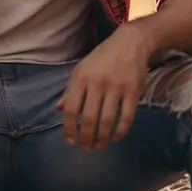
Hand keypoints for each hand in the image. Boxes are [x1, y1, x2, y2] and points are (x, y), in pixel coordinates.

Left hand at [57, 21, 153, 150]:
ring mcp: (116, 87)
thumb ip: (71, 90)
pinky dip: (121, 131)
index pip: (71, 109)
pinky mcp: (133, 91)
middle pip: (89, 118)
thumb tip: (59, 109)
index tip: (70, 141)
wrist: (131, 42)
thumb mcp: (82, 69)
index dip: (69, 128)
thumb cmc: (103, 57)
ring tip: (100, 145)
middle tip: (86, 148)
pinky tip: (116, 137)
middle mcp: (97, 83)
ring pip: (107, 120)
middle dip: (86, 137)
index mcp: (81, 78)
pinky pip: (126, 117)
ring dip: (102, 138)